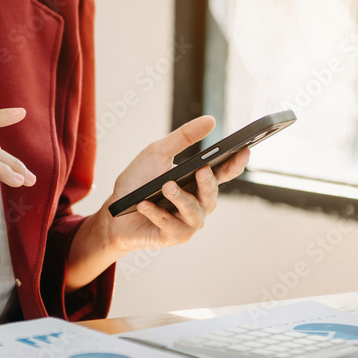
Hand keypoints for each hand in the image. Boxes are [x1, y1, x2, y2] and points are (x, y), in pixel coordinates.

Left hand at [102, 116, 249, 251]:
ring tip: (166, 186)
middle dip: (207, 182)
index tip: (244, 150)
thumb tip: (211, 120)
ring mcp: (188, 222)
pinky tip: (145, 204)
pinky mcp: (173, 237)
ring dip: (180, 198)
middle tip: (201, 170)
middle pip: (211, 194)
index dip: (236, 163)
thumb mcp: (157, 153)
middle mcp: (199, 204)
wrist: (114, 213)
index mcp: (199, 183)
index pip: (224, 173)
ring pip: (193, 211)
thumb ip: (183, 137)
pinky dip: (156, 214)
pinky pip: (169, 225)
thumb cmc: (139, 182)